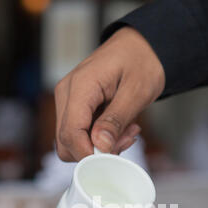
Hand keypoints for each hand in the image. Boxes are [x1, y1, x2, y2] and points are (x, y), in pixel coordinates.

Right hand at [54, 26, 164, 160]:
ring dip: (99, 147)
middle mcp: (67, 94)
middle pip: (66, 143)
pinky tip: (119, 129)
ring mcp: (68, 102)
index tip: (111, 160)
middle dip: (95, 152)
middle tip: (125, 141)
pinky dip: (99, 140)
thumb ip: (116, 119)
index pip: (71, 133)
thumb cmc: (141, 61)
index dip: (88, 154)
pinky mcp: (75, 109)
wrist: (141, 47)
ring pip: (72, 143)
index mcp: (80, 86)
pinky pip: (80, 135)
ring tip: (126, 132)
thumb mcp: (137, 91)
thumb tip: (100, 146)